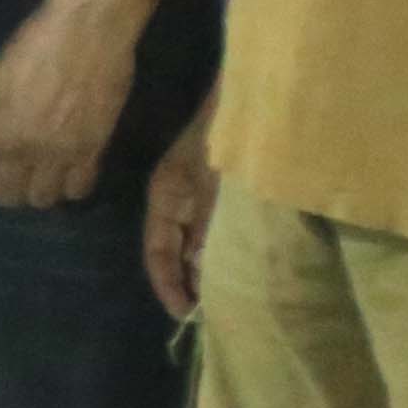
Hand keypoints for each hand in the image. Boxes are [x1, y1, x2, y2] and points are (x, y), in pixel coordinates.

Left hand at [0, 0, 146, 208]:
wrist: (86, 30)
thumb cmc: (31, 47)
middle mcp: (16, 148)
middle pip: (6, 197)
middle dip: (8, 188)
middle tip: (17, 173)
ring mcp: (54, 153)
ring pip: (41, 200)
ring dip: (40, 190)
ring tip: (44, 173)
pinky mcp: (90, 150)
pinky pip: (77, 190)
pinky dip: (71, 185)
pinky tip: (70, 170)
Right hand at [142, 97, 218, 321]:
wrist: (249, 92)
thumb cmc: (229, 133)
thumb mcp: (218, 183)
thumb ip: (209, 227)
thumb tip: (200, 272)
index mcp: (166, 197)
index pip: (157, 253)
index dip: (168, 286)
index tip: (185, 315)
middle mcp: (177, 200)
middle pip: (174, 252)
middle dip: (187, 283)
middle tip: (209, 315)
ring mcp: (196, 194)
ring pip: (195, 242)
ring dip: (206, 268)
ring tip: (225, 298)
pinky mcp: (218, 190)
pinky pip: (213, 229)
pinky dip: (221, 250)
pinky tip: (238, 263)